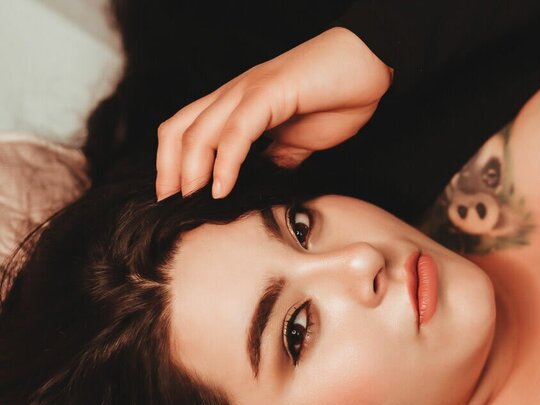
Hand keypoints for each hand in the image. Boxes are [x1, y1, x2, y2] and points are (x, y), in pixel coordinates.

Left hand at [155, 27, 391, 199]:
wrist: (369, 63)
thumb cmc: (340, 93)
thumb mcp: (304, 137)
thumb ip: (281, 156)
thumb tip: (267, 179)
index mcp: (240, 103)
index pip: (187, 130)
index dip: (173, 163)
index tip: (175, 198)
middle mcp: (235, 93)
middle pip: (179, 129)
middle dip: (168, 169)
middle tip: (170, 205)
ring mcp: (249, 90)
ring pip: (199, 130)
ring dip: (189, 169)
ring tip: (189, 200)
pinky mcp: (270, 92)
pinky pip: (237, 130)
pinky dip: (225, 162)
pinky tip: (221, 187)